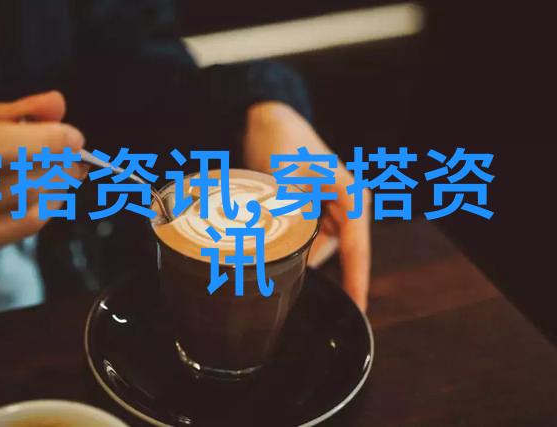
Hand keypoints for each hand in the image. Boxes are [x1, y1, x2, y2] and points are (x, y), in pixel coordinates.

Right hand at [0, 91, 86, 301]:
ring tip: (64, 175)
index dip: (43, 141)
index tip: (71, 137)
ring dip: (55, 191)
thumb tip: (55, 104)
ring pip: (23, 215)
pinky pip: (12, 239)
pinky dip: (40, 213)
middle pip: (16, 185)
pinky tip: (44, 200)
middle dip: (58, 168)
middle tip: (73, 157)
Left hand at [243, 101, 370, 310]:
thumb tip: (279, 251)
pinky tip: (273, 236)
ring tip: (270, 240)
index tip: (357, 308)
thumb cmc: (281, 141)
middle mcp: (347, 206)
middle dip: (311, 265)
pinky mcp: (315, 212)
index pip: (356, 248)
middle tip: (283, 276)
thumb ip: (284, 213)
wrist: (267, 120)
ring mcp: (332, 210)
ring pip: (317, 248)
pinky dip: (290, 243)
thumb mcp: (281, 176)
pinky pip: (306, 239)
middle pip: (337, 252)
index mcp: (351, 197)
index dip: (356, 280)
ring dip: (296, 252)